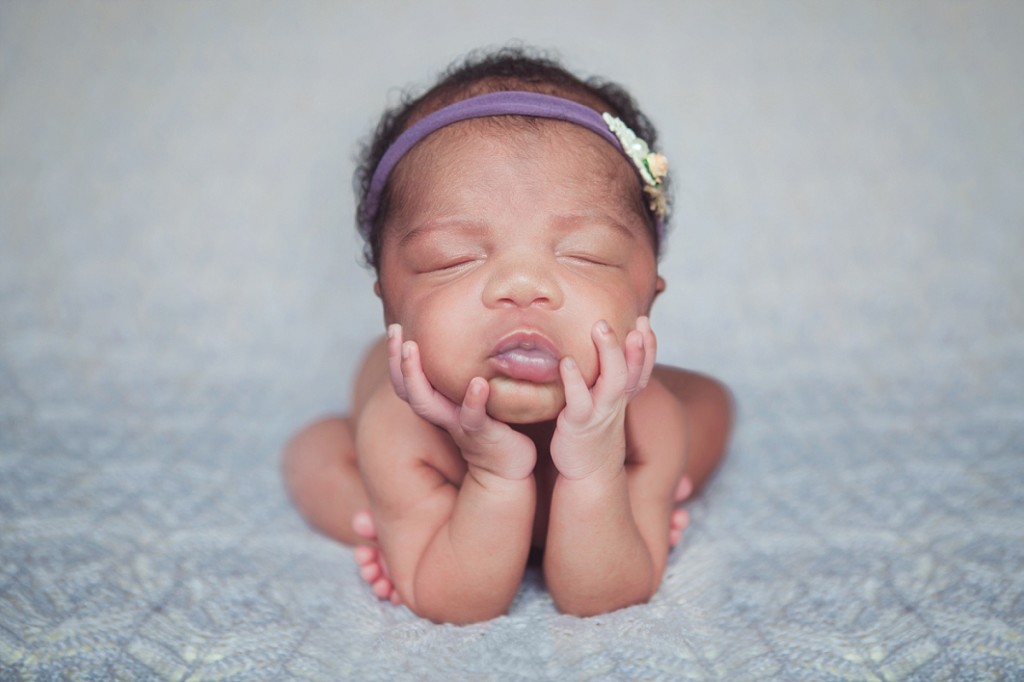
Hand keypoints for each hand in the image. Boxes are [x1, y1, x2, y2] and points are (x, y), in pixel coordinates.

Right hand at [387, 324, 536, 480]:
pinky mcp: (483, 434)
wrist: (510, 465)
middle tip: (394, 331)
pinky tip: (478, 384)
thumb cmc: (497, 426)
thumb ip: (469, 374)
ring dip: (415, 376)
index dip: (395, 359)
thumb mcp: (479, 397)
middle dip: (398, 361)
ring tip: (411, 348)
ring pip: (427, 404)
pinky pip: (472, 418)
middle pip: (409, 390)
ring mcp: (459, 424)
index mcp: (440, 405)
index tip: (394, 327)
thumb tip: (470, 336)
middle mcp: (443, 415)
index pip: (407, 383)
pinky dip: (473, 401)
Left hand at [550, 317, 656, 480]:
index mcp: (622, 395)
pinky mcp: (577, 423)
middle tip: (636, 319)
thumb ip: (610, 377)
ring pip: (612, 381)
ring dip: (610, 353)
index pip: (642, 369)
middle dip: (635, 345)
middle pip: (631, 370)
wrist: (588, 472)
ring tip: (601, 327)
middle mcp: (615, 401)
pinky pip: (579, 400)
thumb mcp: (608, 403)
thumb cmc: (593, 430)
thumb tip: (607, 347)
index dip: (648, 348)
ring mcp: (598, 412)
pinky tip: (566, 361)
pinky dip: (574, 380)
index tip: (644, 322)